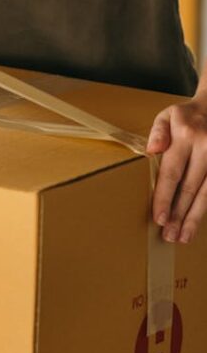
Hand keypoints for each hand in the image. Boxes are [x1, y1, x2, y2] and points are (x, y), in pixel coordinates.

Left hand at [147, 95, 206, 242]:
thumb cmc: (186, 117)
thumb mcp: (167, 115)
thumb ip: (157, 132)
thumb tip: (152, 150)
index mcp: (187, 136)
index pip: (172, 172)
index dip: (165, 197)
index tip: (159, 218)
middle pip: (190, 188)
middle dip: (179, 214)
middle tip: (169, 236)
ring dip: (194, 218)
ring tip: (183, 237)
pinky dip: (204, 208)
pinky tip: (196, 224)